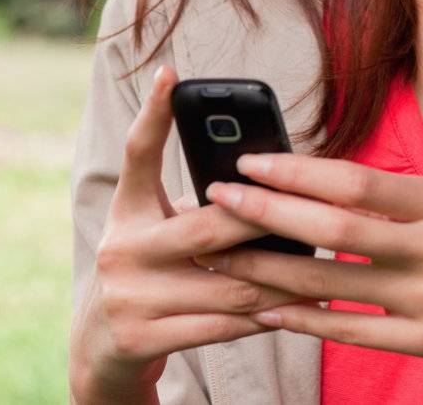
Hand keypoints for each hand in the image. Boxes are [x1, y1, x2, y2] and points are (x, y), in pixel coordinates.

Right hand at [70, 65, 323, 403]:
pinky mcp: (140, 338)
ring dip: (280, 277)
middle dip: (262, 221)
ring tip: (319, 266)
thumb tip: (272, 183)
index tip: (170, 73)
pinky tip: (294, 308)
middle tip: (309, 211)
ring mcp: (128, 296)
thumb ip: (196, 206)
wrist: (103, 348)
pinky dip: (263, 317)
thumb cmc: (152, 271)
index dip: (153, 114)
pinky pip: (221, 326)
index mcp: (126, 211)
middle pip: (206, 227)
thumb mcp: (158, 230)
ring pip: (227, 283)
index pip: (138, 154)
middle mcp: (121, 248)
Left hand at [193, 151, 422, 384]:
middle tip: (219, 199)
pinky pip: (353, 333)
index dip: (297, 171)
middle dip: (269, 212)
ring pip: (334, 284)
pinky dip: (306, 321)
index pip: (356, 181)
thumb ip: (384, 198)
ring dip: (269, 270)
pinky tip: (268, 310)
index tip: (248, 161)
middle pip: (336, 229)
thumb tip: (305, 175)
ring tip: (223, 256)